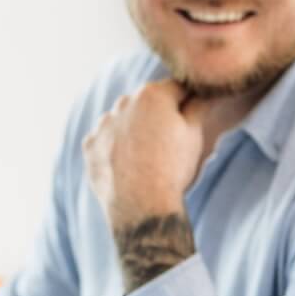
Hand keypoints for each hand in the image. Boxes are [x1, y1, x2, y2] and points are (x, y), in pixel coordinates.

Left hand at [82, 79, 210, 229]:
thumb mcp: (194, 134)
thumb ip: (199, 107)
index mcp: (153, 94)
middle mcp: (123, 103)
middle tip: (168, 143)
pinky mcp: (90, 146)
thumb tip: (204, 93)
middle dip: (157, 116)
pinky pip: (104, 140)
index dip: (187, 102)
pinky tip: (127, 164)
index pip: (176, 89)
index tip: (190, 118)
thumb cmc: (173, 168)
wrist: (143, 206)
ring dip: (133, 130)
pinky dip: (113, 147)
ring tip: (147, 157)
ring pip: (123, 120)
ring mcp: (103, 124)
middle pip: (146, 103)